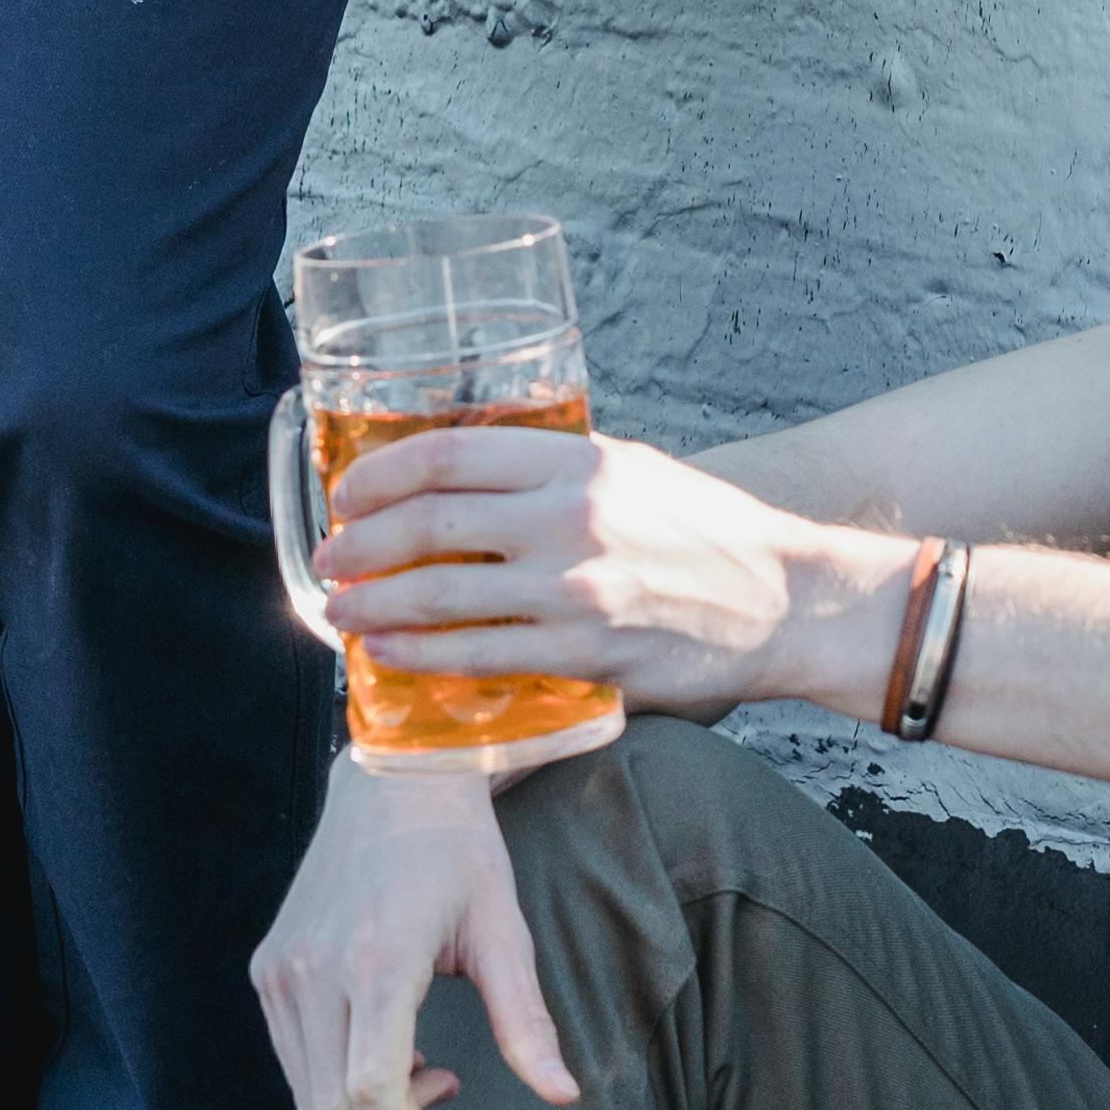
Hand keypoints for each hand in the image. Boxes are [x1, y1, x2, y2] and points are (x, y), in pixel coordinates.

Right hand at [251, 758, 580, 1109]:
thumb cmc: (458, 849)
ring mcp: (282, 968)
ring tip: (430, 1076)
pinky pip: (294, 1055)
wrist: (394, 778)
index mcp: (377, 961)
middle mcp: (315, 969)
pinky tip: (392, 1050)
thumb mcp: (504, 932)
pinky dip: (339, 1078)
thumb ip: (525, 1022)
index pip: (370, 1092)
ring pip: (307, 1091)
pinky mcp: (269, 965)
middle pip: (334, 1107)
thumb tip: (564, 1096)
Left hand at [318, 421, 895, 723]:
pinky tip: (388, 650)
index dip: (380, 474)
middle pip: (429, 521)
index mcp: (576, 459)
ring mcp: (574, 588)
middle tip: (330, 557)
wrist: (780, 598)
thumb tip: (462, 480)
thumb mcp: (628, 468)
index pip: (449, 453)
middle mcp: (569, 517)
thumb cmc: (703, 529)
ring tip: (340, 610)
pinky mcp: (584, 652)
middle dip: (360, 543)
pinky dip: (419, 652)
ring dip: (373, 603)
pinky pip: (478, 655)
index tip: (347, 493)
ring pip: (441, 592)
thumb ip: (549, 470)